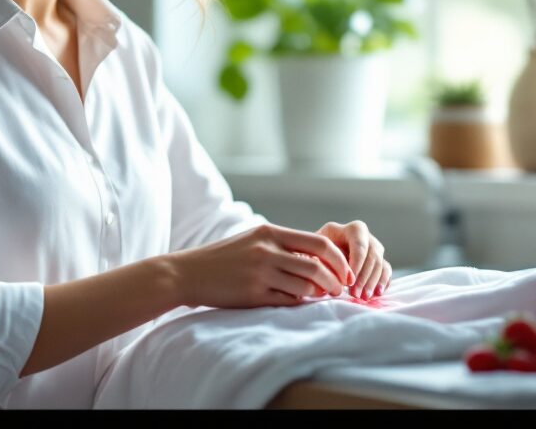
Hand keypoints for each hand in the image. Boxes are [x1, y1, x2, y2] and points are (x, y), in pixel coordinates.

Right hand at [170, 223, 356, 308]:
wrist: (189, 273)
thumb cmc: (225, 257)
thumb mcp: (254, 240)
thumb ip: (283, 246)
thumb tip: (319, 260)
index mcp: (270, 233)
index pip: (319, 243)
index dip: (339, 259)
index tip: (346, 271)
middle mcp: (267, 250)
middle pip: (317, 266)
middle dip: (336, 280)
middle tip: (340, 289)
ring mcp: (260, 272)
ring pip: (306, 286)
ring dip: (317, 294)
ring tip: (320, 296)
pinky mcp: (253, 294)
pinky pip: (287, 301)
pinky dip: (297, 303)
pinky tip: (297, 302)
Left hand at [316, 221, 390, 298]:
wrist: (322, 254)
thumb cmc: (316, 250)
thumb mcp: (316, 248)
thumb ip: (324, 256)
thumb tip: (333, 271)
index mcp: (351, 229)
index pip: (360, 245)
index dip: (357, 264)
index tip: (348, 282)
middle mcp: (366, 236)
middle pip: (372, 256)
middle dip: (364, 278)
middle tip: (354, 294)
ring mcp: (375, 247)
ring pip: (380, 264)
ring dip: (372, 283)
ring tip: (362, 297)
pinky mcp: (380, 260)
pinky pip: (386, 270)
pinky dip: (383, 282)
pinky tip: (376, 293)